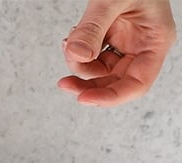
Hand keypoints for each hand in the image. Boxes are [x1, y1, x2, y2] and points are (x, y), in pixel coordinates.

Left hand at [58, 0, 176, 106]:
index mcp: (155, 42)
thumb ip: (93, 27)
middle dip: (88, 81)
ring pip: (99, 69)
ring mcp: (126, 42)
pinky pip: (92, 54)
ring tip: (68, 42)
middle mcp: (142, 46)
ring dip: (79, 63)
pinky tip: (71, 38)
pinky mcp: (110, 36)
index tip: (83, 98)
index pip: (137, 83)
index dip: (111, 96)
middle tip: (63, 83)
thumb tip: (75, 55)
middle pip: (115, 81)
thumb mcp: (111, 0)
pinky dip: (78, 51)